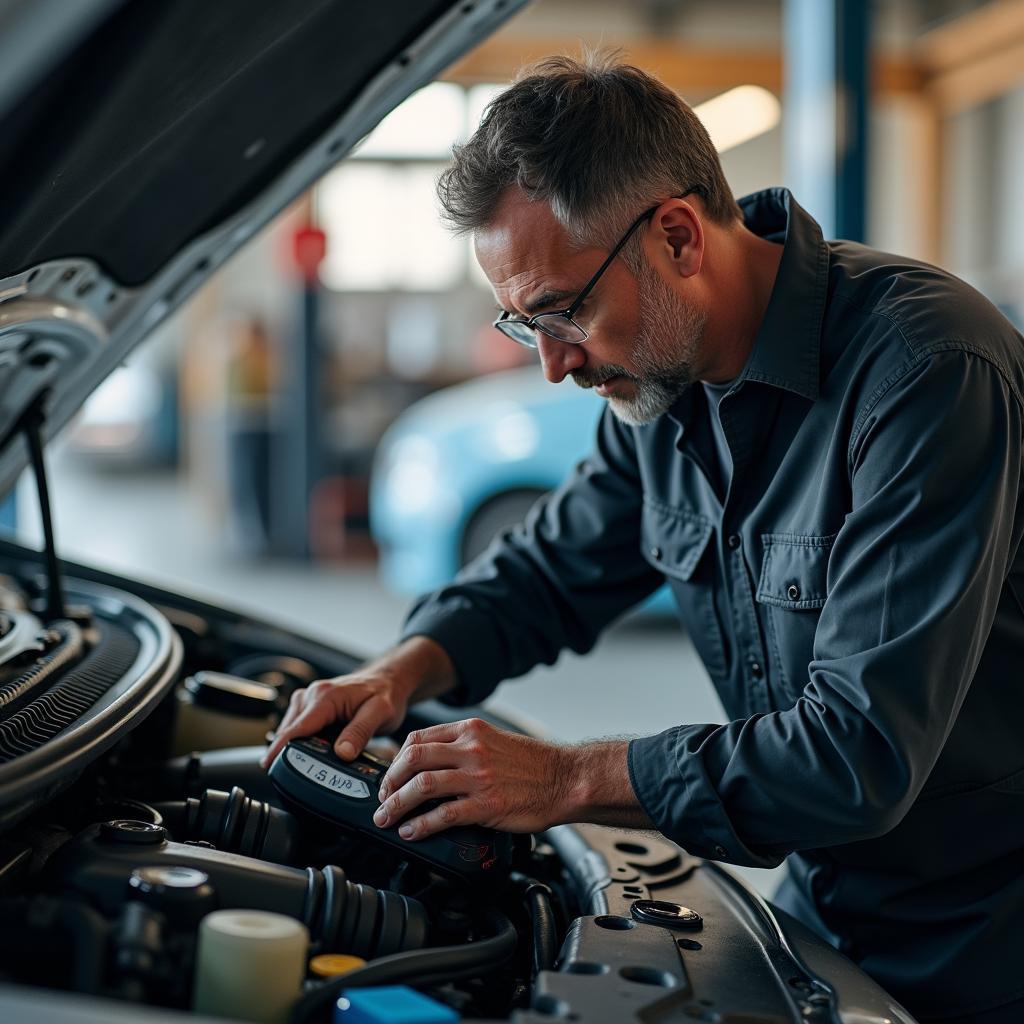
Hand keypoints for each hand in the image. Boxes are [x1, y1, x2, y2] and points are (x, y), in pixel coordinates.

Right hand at [259, 637, 455, 770]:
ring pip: (292, 730)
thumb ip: (360, 732)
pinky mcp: (310, 706)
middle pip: (290, 731)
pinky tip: (316, 751)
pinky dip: (303, 741)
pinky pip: (299, 728)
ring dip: (298, 748)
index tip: (269, 765)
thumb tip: (342, 753)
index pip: (297, 728)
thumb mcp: (380, 713)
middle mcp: (312, 695)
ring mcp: (309, 699)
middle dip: (291, 753)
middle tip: (305, 776)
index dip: (280, 749)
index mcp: (326, 696)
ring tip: (315, 764)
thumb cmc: (386, 694)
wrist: (389, 680)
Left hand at [372, 718, 568, 839]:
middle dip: (389, 781)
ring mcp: (479, 776)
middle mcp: (472, 749)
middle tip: (383, 798)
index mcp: (471, 731)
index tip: (390, 776)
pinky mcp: (487, 805)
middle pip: (413, 759)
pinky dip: (421, 825)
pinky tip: (412, 831)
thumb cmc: (534, 764)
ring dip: (397, 804)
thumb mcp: (495, 740)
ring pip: (423, 785)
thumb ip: (465, 746)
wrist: (567, 779)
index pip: (418, 738)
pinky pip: (444, 814)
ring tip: (387, 818)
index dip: (396, 759)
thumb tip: (432, 763)